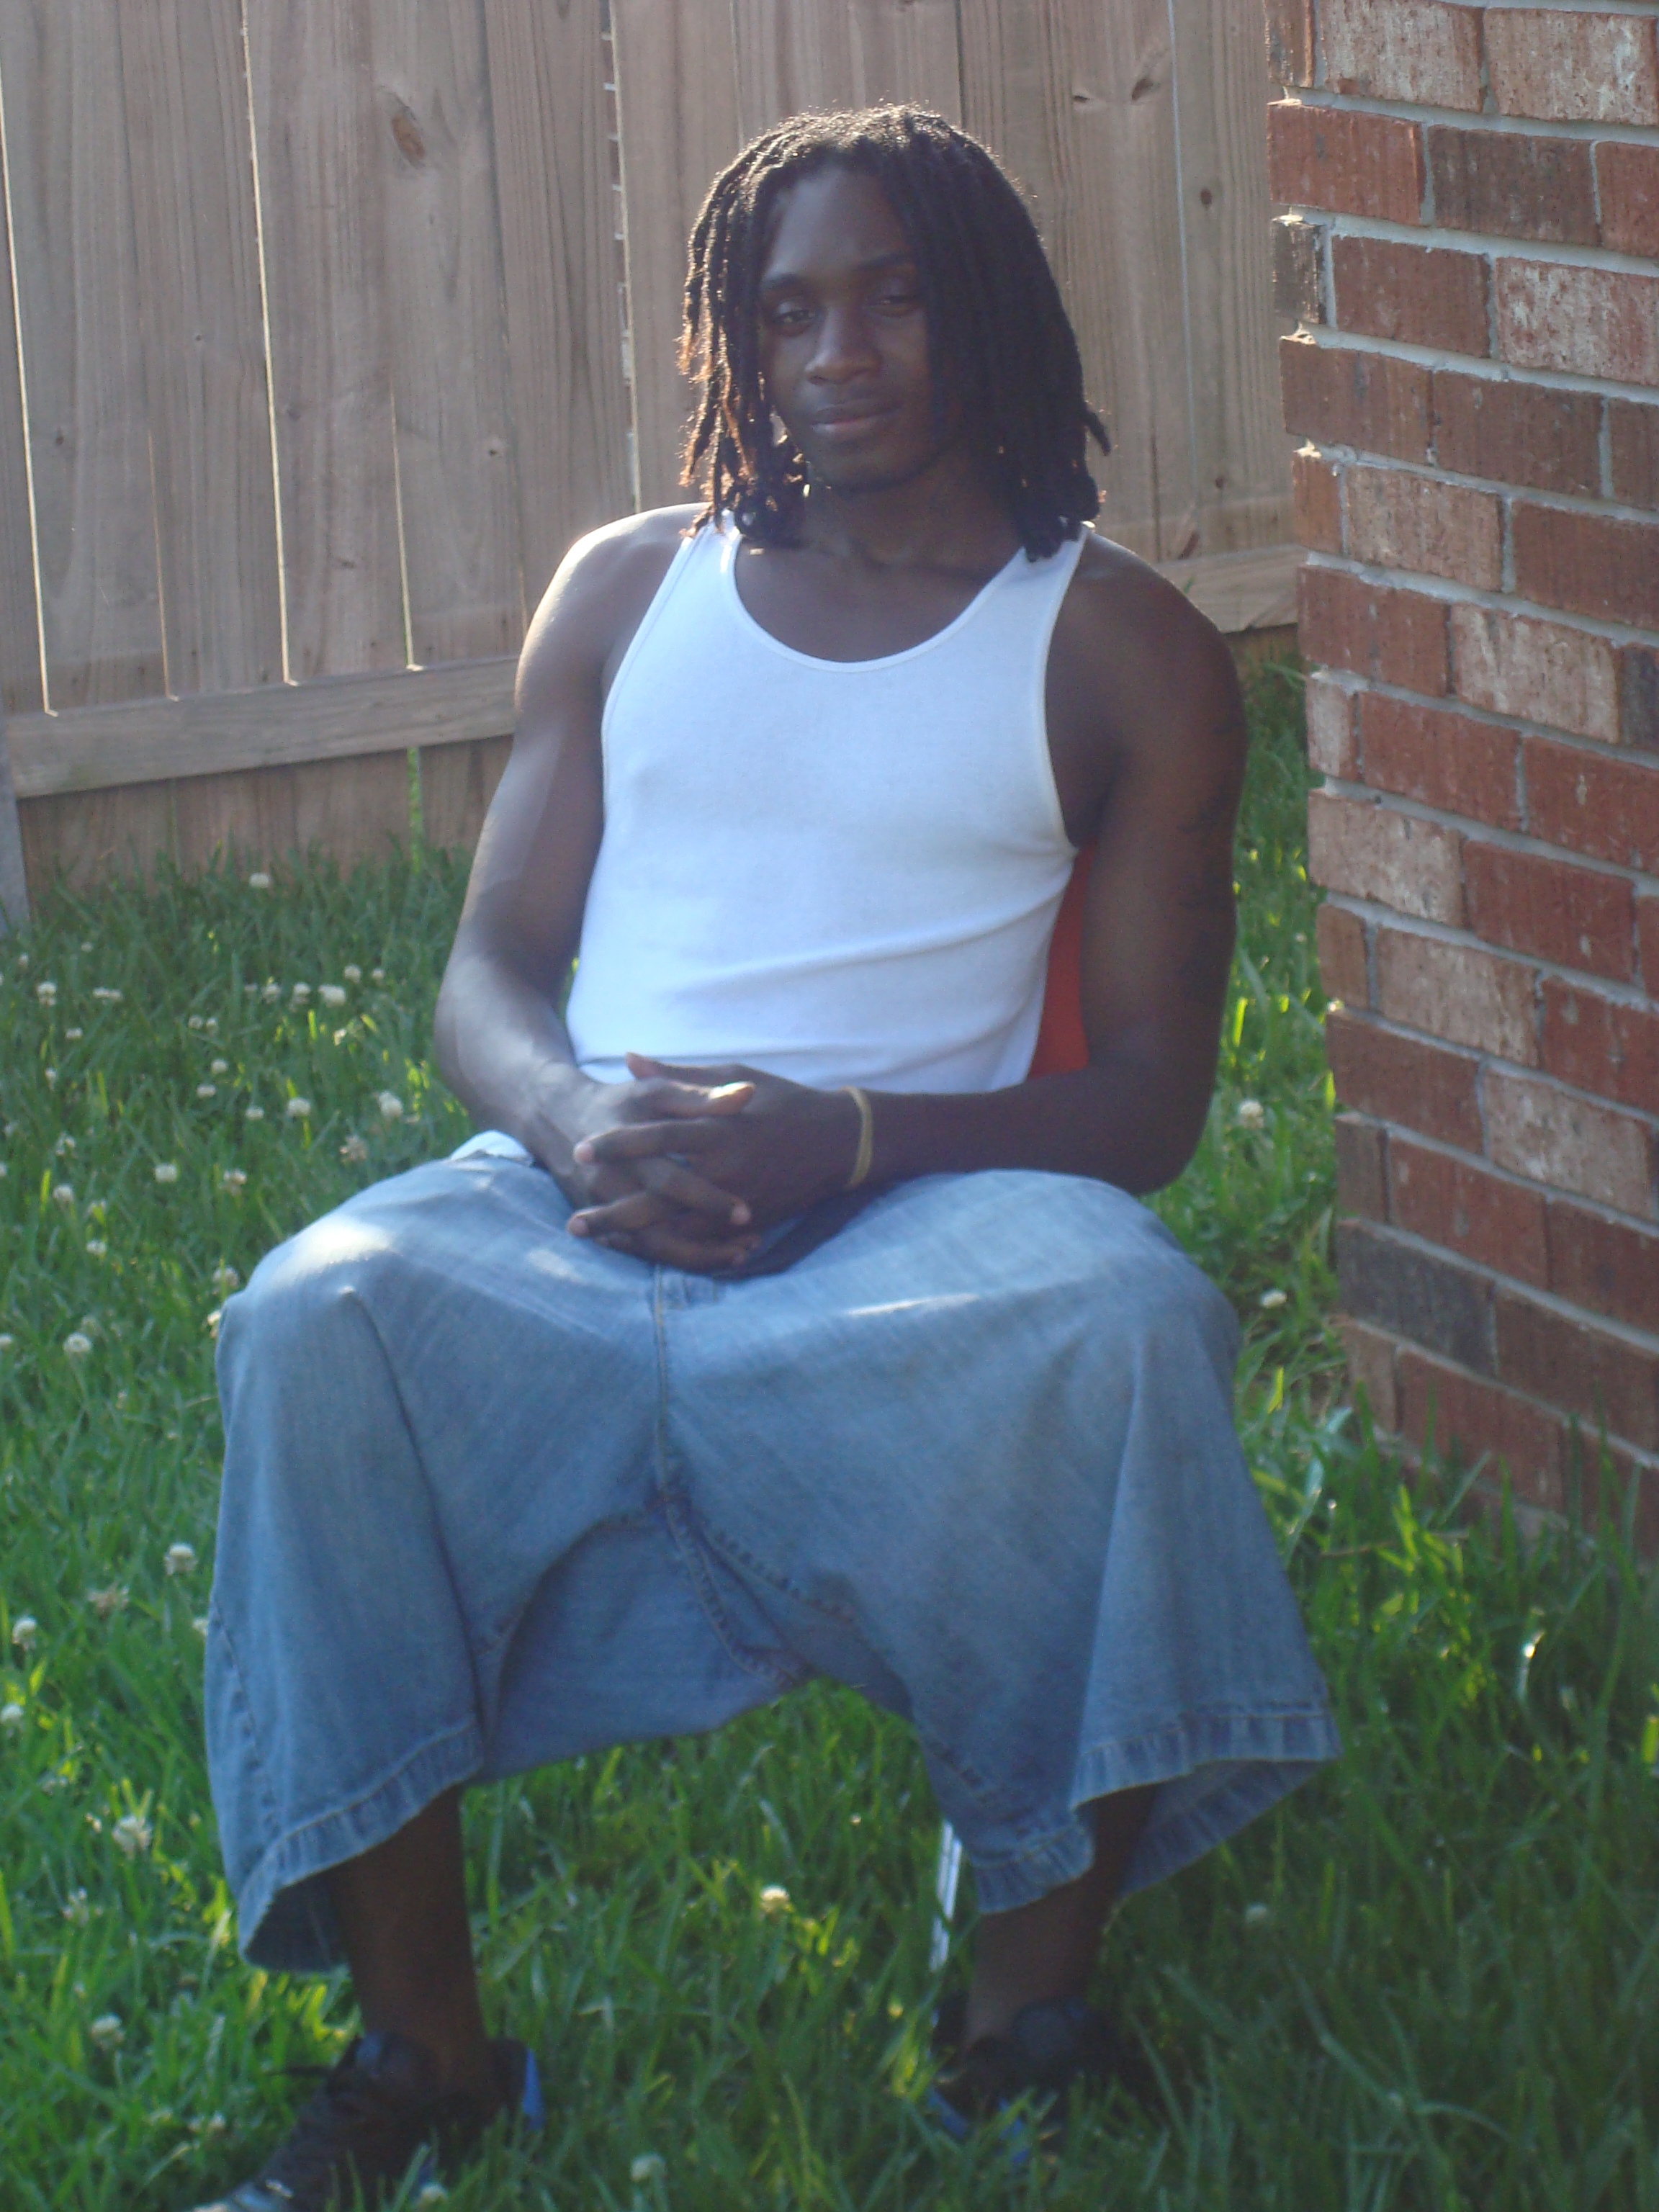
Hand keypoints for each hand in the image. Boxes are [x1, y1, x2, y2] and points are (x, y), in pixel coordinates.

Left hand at [568, 1054, 862, 1259]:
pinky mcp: (747, 1222)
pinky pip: (703, 1243)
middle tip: (575, 1220)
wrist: (839, 1142)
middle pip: (659, 1197)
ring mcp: (736, 1201)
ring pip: (677, 1229)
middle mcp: (724, 1169)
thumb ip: (678, 1077)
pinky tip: (639, 1252)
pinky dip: (669, 1249)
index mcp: (718, 1128)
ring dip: (634, 1239)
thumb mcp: (734, 1076)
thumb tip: (630, 1059)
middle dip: (615, 1211)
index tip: (582, 1149)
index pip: (658, 1137)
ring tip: (598, 1242)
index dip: (618, 1145)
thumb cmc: (784, 1101)